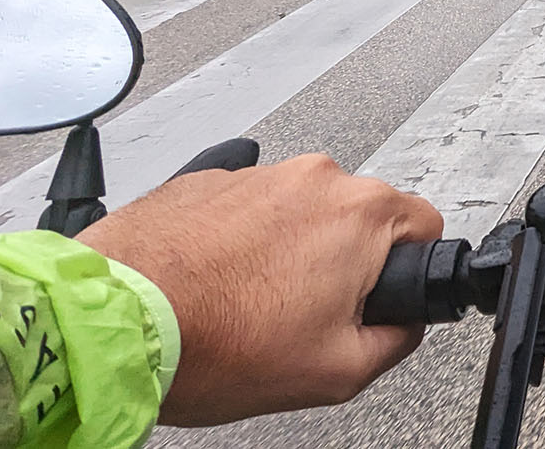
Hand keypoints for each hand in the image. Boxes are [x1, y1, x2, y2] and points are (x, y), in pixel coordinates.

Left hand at [78, 153, 443, 425]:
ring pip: (300, 212)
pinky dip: (239, 240)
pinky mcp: (206, 178)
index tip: (376, 299)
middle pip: (360, 217)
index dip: (405, 272)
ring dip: (288, 250)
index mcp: (362, 213)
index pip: (426, 226)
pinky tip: (216, 283)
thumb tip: (401, 324)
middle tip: (306, 313)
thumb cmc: (214, 340)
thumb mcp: (337, 371)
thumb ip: (395, 340)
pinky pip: (246, 208)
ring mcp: (258, 173)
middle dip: (344, 261)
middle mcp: (315, 178)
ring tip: (248, 302)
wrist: (118, 322)